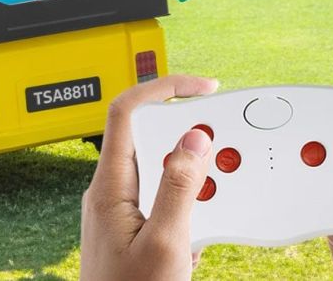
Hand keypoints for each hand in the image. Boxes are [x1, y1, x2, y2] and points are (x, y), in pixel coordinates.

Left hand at [80, 75, 217, 280]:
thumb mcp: (165, 245)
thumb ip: (179, 188)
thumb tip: (193, 138)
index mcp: (109, 185)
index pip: (127, 111)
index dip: (163, 88)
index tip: (203, 89)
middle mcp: (110, 190)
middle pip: (149, 137)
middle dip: (189, 138)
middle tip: (223, 146)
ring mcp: (120, 210)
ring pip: (161, 172)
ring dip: (193, 182)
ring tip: (211, 208)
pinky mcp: (133, 228)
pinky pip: (164, 201)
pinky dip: (189, 209)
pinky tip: (198, 236)